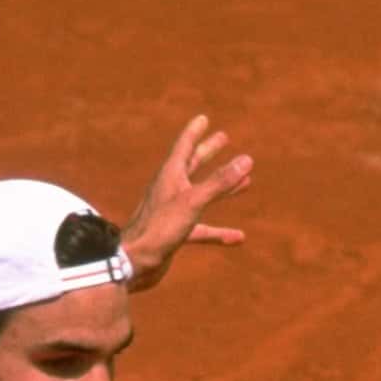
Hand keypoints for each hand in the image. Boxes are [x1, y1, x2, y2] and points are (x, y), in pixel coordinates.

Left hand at [121, 113, 252, 291]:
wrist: (134, 262)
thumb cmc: (159, 228)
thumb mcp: (193, 201)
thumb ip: (220, 182)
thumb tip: (246, 160)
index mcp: (171, 175)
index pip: (184, 146)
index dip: (195, 131)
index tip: (203, 118)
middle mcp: (171, 190)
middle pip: (193, 165)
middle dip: (208, 151)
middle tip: (223, 137)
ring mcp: (173, 212)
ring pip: (202, 195)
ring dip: (221, 187)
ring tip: (244, 181)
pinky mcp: (176, 233)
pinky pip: (203, 229)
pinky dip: (219, 232)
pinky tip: (237, 237)